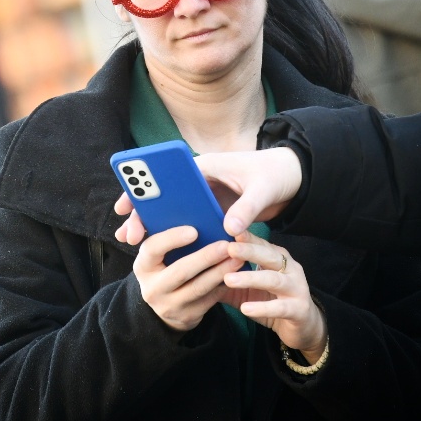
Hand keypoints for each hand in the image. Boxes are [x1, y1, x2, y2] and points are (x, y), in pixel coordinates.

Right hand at [115, 147, 303, 244]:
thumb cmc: (276, 176)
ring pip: (175, 212)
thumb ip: (246, 208)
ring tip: (134, 243)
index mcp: (206, 166)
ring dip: (156, 227)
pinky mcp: (215, 212)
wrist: (292, 179)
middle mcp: (201, 181)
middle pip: (166, 197)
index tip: (127, 206)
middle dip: (144, 213)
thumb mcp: (263, 190)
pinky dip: (178, 236)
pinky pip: (191, 224)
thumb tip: (229, 229)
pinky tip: (167, 254)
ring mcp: (207, 198)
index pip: (166, 176)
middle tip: (127, 234)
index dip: (143, 189)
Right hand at [132, 225, 242, 331]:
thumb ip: (167, 237)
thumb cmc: (165, 268)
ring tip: (238, 257)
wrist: (165, 306)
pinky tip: (237, 273)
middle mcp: (152, 288)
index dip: (172, 239)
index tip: (194, 230)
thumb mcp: (159, 256)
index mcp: (143, 266)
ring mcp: (169, 305)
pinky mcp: (187, 317)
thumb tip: (188, 209)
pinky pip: (209, 300)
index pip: (152, 249)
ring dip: (220, 271)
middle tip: (226, 244)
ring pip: (199, 287)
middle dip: (205, 257)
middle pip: (180, 271)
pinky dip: (224, 285)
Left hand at [222, 235, 326, 361]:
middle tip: (228, 248)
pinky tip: (245, 309)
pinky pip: (280, 307)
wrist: (301, 327)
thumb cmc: (270, 302)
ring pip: (274, 279)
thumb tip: (198, 270)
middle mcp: (289, 268)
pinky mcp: (299, 309)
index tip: (226, 229)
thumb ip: (227, 279)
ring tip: (229, 279)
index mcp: (276, 258)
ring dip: (251, 278)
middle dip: (248, 251)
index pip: (260, 243)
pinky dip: (262, 307)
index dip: (245, 237)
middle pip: (269, 255)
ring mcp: (297, 288)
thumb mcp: (246, 290)